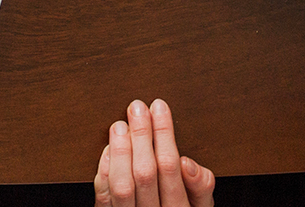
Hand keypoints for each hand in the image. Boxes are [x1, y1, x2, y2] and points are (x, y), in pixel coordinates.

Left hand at [93, 100, 214, 206]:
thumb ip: (200, 188)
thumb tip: (188, 163)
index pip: (171, 168)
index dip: (164, 134)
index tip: (159, 107)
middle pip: (146, 172)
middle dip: (141, 135)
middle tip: (137, 108)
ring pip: (123, 186)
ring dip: (120, 151)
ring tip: (120, 125)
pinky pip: (105, 200)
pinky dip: (104, 172)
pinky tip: (107, 151)